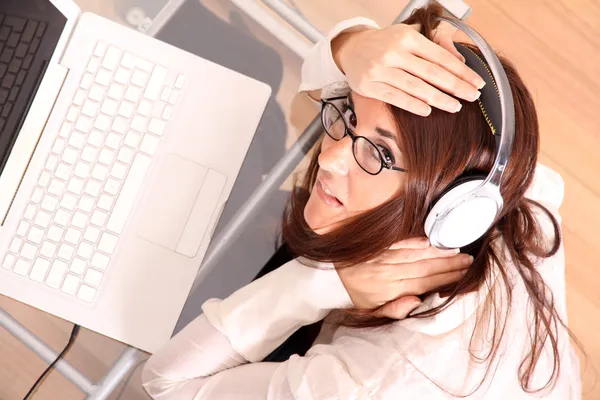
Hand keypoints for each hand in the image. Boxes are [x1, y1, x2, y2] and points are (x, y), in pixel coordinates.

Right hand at [332, 22, 485, 115]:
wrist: (350, 49)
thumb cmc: (385, 44)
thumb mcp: (409, 35)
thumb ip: (435, 43)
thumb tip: (459, 60)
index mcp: (407, 37)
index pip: (440, 57)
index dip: (461, 71)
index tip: (476, 82)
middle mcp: (393, 52)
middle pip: (431, 73)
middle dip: (455, 86)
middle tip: (472, 96)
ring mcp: (380, 70)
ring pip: (414, 87)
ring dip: (438, 99)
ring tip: (454, 107)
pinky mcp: (369, 86)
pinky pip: (394, 97)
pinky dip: (412, 105)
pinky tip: (427, 110)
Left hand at [336, 237, 472, 318]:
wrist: (328, 277)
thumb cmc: (355, 296)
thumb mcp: (371, 312)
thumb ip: (394, 310)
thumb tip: (415, 302)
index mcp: (388, 291)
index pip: (423, 284)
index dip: (445, 280)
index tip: (463, 276)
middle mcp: (387, 274)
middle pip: (423, 269)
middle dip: (448, 265)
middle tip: (468, 261)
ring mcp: (381, 257)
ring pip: (414, 254)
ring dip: (437, 252)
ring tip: (456, 250)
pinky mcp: (376, 245)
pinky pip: (398, 242)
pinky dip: (415, 240)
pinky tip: (430, 239)